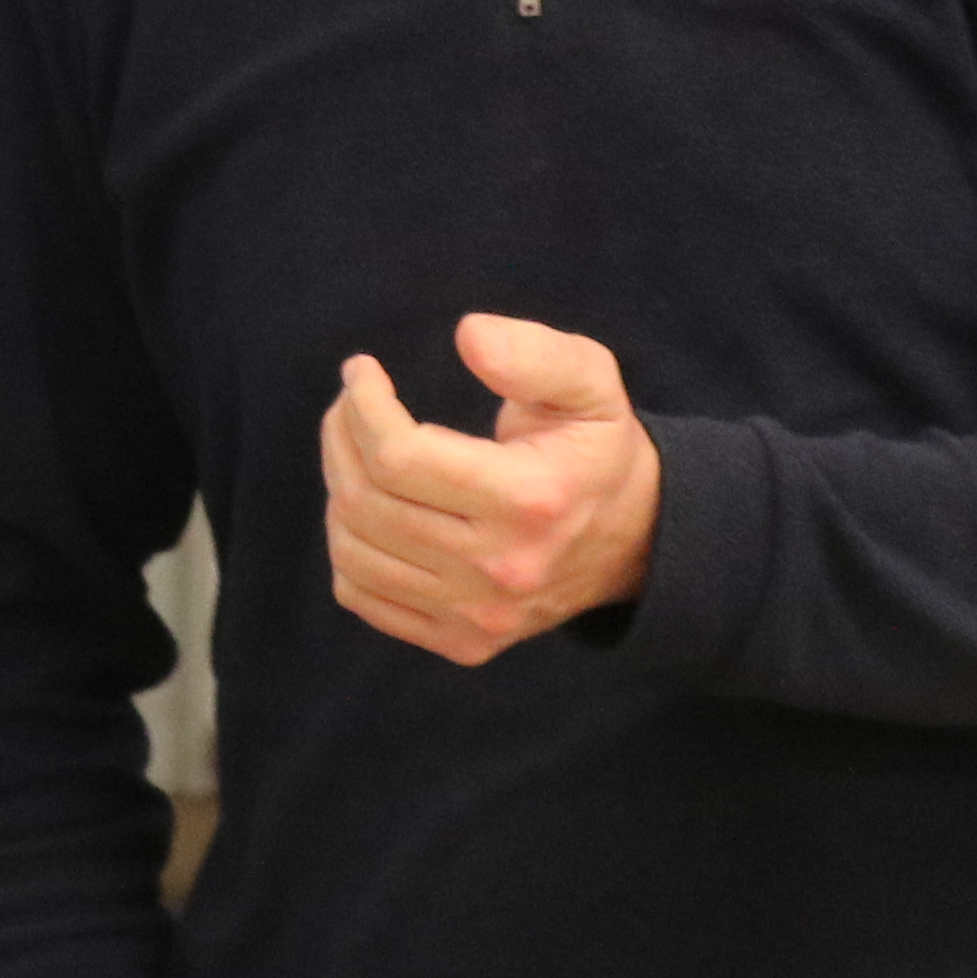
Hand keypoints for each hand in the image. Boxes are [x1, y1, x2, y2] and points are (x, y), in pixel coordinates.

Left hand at [325, 315, 662, 666]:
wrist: (639, 541)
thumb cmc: (597, 448)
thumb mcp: (590, 383)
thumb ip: (535, 354)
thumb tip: (468, 335)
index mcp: (530, 499)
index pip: (398, 457)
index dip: (362, 405)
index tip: (362, 370)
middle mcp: (501, 570)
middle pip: (366, 502)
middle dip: (341, 436)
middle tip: (351, 403)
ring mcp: (479, 616)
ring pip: (353, 550)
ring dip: (337, 486)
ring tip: (356, 448)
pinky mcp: (463, 643)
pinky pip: (362, 595)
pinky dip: (348, 547)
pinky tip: (370, 508)